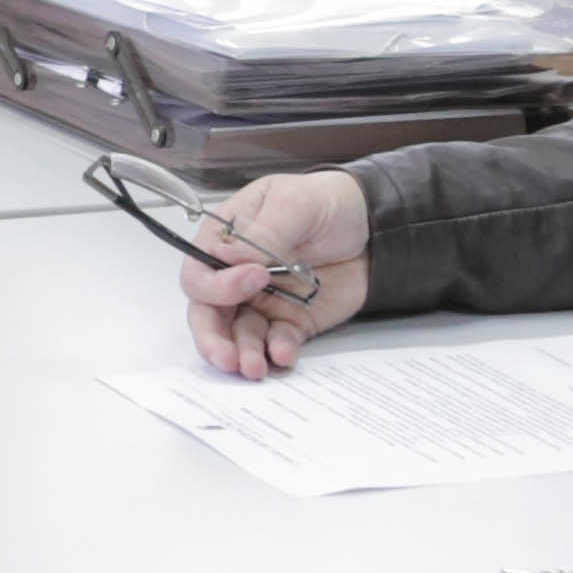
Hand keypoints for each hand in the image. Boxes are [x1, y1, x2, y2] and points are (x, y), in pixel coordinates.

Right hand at [179, 170, 372, 377]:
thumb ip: (264, 231)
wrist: (372, 227)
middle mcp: (235, 275)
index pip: (200, 272)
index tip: (255, 278)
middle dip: (212, 338)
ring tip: (254, 369)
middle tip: (226, 357)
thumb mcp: (295, 203)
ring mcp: (261, 301)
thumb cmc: (326, 203)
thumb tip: (229, 257)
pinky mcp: (289, 321)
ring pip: (237, 335)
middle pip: (208, 312)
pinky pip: (276, 342)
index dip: (216, 285)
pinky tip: (284, 354)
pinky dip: (277, 351)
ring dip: (242, 353)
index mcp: (226, 240)